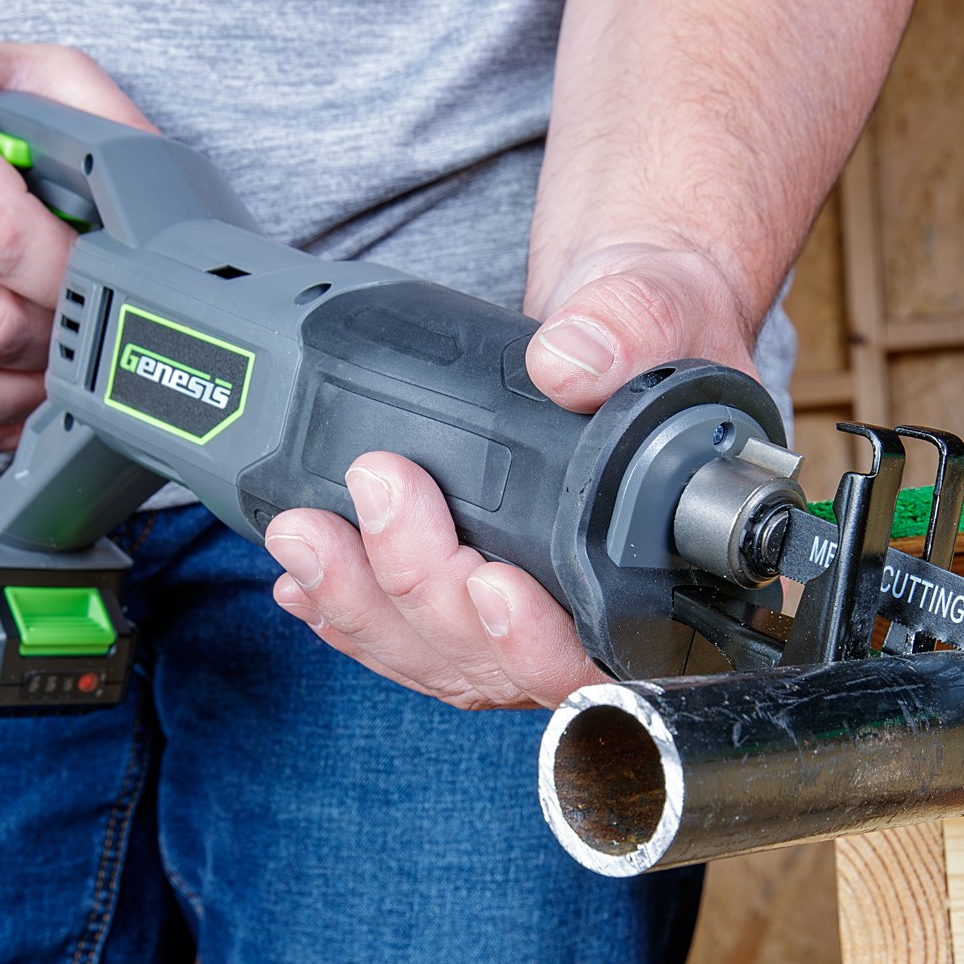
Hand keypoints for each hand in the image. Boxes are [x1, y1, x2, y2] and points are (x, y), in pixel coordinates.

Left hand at [265, 239, 760, 709]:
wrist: (617, 320)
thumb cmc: (662, 325)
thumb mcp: (661, 301)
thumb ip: (631, 323)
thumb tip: (569, 363)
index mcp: (664, 568)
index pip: (603, 655)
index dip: (539, 643)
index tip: (492, 583)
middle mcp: (589, 610)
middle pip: (494, 662)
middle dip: (418, 587)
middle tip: (378, 488)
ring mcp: (521, 613)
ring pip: (435, 656)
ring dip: (361, 603)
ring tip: (305, 532)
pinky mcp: (464, 594)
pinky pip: (402, 634)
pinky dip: (344, 610)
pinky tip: (300, 580)